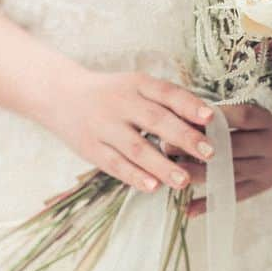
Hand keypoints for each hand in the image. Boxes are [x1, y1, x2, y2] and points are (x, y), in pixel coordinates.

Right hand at [42, 70, 216, 193]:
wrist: (60, 95)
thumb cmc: (112, 93)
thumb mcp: (136, 85)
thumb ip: (165, 99)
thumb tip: (204, 121)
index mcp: (137, 83)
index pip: (166, 92)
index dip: (189, 105)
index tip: (211, 118)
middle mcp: (120, 102)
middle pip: (155, 120)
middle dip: (183, 137)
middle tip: (209, 153)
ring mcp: (104, 126)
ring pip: (136, 147)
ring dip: (162, 165)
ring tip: (184, 180)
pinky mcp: (90, 148)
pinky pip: (115, 164)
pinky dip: (135, 176)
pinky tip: (153, 187)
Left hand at [165, 104, 271, 216]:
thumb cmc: (262, 121)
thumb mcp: (253, 108)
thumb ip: (225, 111)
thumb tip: (184, 112)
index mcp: (268, 120)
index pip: (242, 116)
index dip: (214, 117)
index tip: (184, 116)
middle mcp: (271, 144)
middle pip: (232, 146)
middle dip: (198, 147)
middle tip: (167, 146)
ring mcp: (267, 168)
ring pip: (230, 173)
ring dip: (200, 175)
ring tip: (173, 174)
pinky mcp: (262, 186)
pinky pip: (233, 197)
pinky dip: (209, 204)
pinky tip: (186, 209)